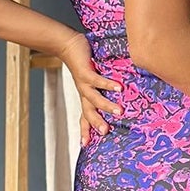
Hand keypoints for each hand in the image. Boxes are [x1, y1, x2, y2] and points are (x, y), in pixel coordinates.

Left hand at [59, 31, 123, 146]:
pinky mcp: (85, 72)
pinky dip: (108, 85)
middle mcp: (84, 93)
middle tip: (106, 133)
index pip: (85, 118)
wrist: (67, 45)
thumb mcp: (92, 79)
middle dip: (96, 124)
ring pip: (94, 99)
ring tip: (119, 112)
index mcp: (85, 97)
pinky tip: (118, 88)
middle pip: (89, 113)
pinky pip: (97, 81)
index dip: (85, 131)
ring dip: (106, 106)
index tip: (86, 145)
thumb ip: (104, 87)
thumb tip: (123, 93)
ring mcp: (84, 84)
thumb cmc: (83, 62)